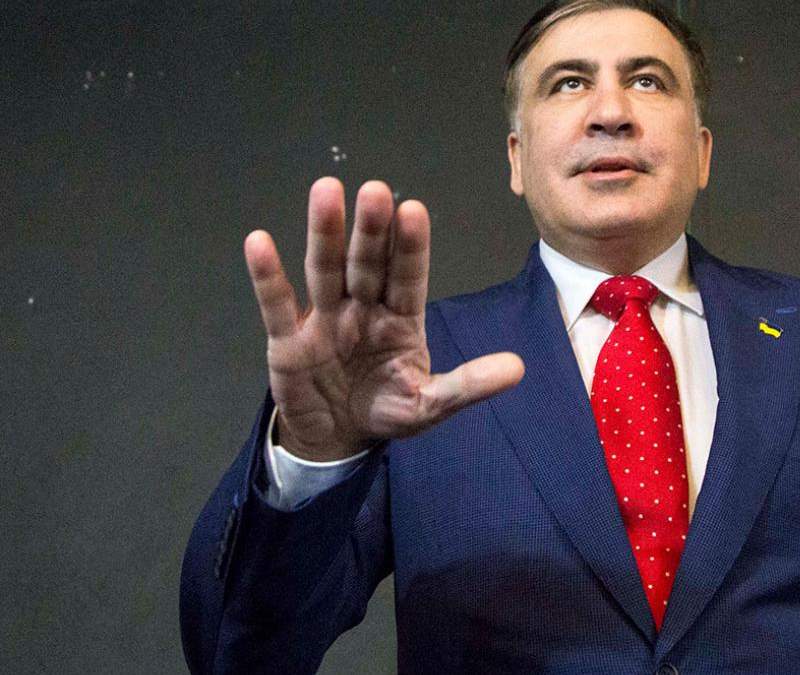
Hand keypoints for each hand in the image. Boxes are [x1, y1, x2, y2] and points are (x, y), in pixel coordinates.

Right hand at [243, 177, 524, 460]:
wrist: (336, 438)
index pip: (408, 276)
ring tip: (325, 192)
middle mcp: (363, 308)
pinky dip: (267, 275)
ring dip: (324, 233)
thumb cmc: (385, 409)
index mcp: (400, 318)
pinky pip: (277, 304)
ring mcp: (324, 319)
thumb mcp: (430, 404)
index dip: (410, 246)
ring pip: (325, 270)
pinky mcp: (287, 340)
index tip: (414, 210)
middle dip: (370, 229)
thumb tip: (517, 369)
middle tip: (375, 190)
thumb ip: (468, 385)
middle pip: (366, 263)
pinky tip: (259, 243)